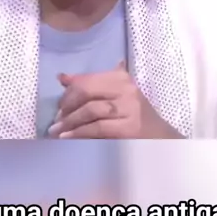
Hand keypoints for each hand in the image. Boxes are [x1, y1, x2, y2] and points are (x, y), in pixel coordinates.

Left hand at [47, 63, 182, 138]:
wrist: (160, 138)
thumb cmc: (133, 116)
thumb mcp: (114, 96)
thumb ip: (90, 86)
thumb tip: (62, 77)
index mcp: (121, 78)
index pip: (88, 80)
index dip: (69, 92)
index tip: (58, 105)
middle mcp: (126, 89)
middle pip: (87, 92)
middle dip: (67, 106)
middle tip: (56, 119)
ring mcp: (129, 108)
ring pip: (91, 110)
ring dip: (70, 121)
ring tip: (57, 131)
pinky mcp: (129, 128)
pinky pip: (98, 128)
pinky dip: (80, 133)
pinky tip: (68, 138)